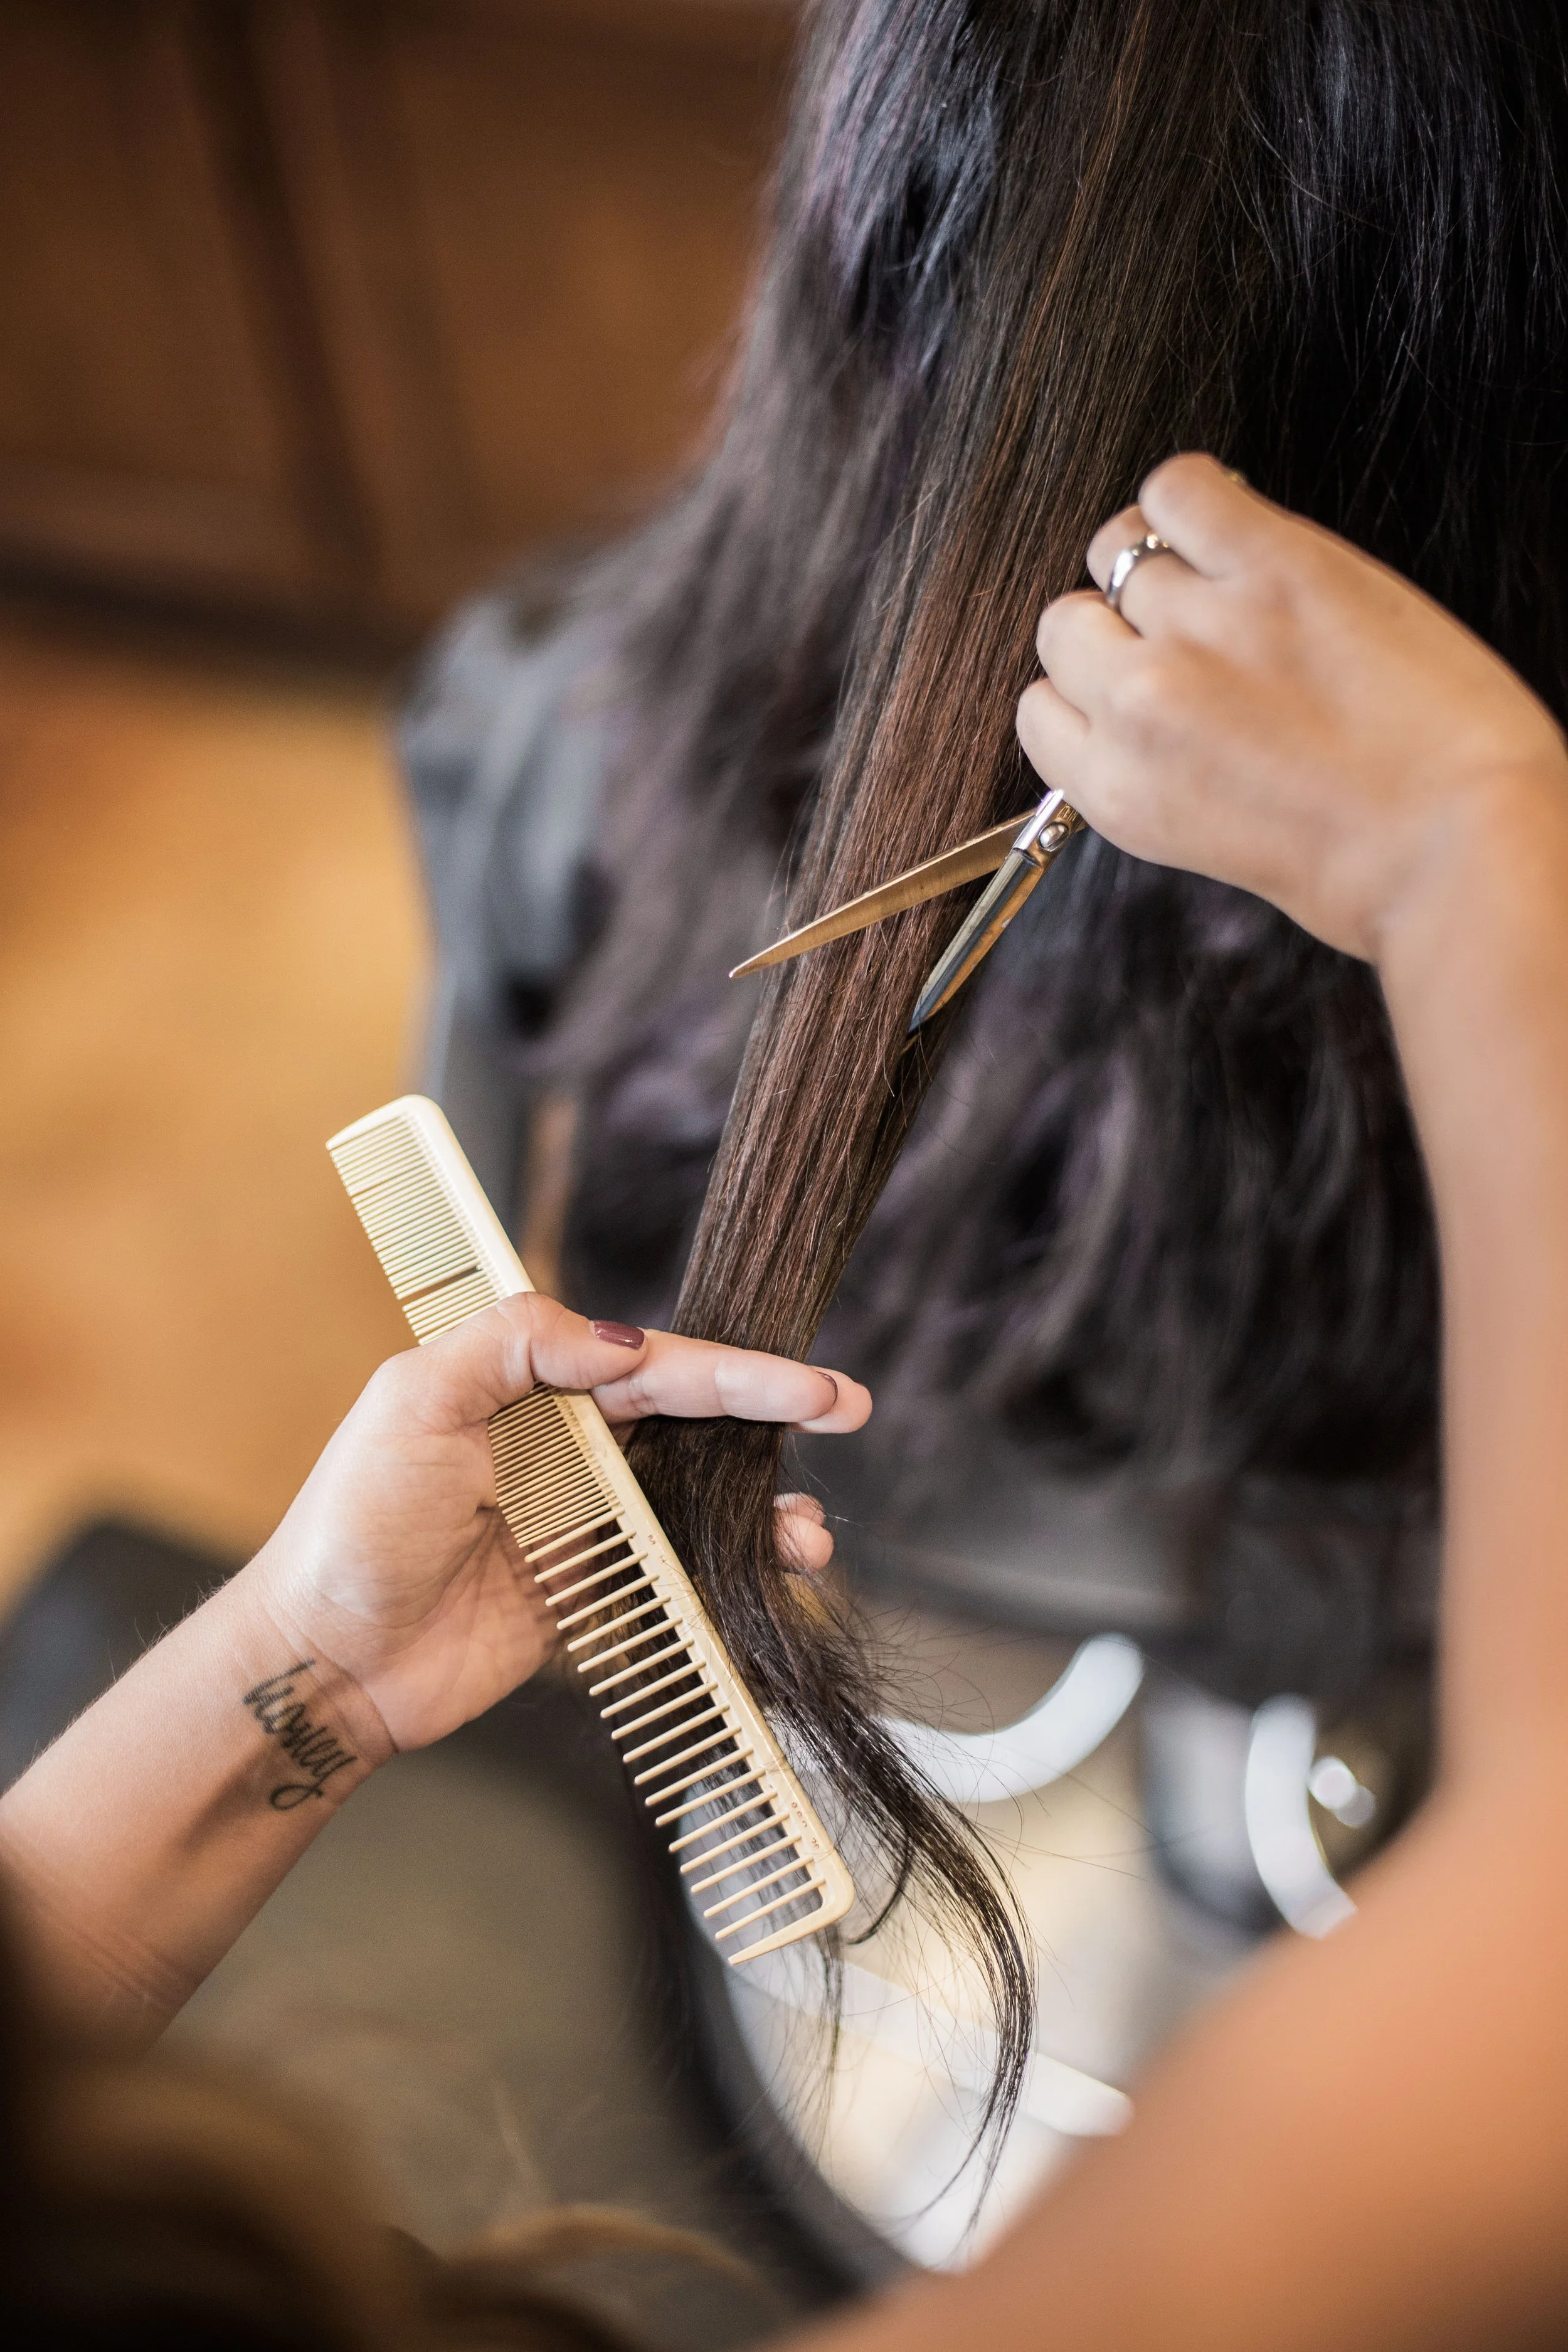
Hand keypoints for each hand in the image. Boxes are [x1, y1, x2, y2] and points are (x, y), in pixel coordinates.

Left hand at [246, 1296, 869, 1751]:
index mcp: (526, 1385)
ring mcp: (583, 1520)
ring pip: (700, 1492)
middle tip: (848, 1407)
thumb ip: (515, 1346)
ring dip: (763, 1503)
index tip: (801, 1383)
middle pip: (691, 1416)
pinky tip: (774, 1569)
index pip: (648, 1362)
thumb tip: (624, 1341)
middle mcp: (564, 1444)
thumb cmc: (352, 1525)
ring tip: (806, 1533)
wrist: (325, 1661)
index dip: (731, 1369)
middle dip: (772, 1412)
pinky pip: (680, 1568)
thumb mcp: (413, 1403)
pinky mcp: (589, 1592)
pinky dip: (734, 1565)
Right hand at [1016, 453, 1567, 959]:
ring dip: (1157, 561)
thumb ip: (1164, 778)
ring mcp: (1201, 627)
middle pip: (1065, 624)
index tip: (1127, 686)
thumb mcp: (1222, 848)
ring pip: (1115, 551)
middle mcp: (1141, 705)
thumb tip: (1155, 724)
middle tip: (1181, 639)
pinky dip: (1194, 498)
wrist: (1464, 843)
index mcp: (1119, 791)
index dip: (1088, 691)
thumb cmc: (1367, 867)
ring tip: (1214, 579)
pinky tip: (1234, 529)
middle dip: (1116, 628)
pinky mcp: (1272, 562)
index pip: (1041, 709)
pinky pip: (1182, 488)